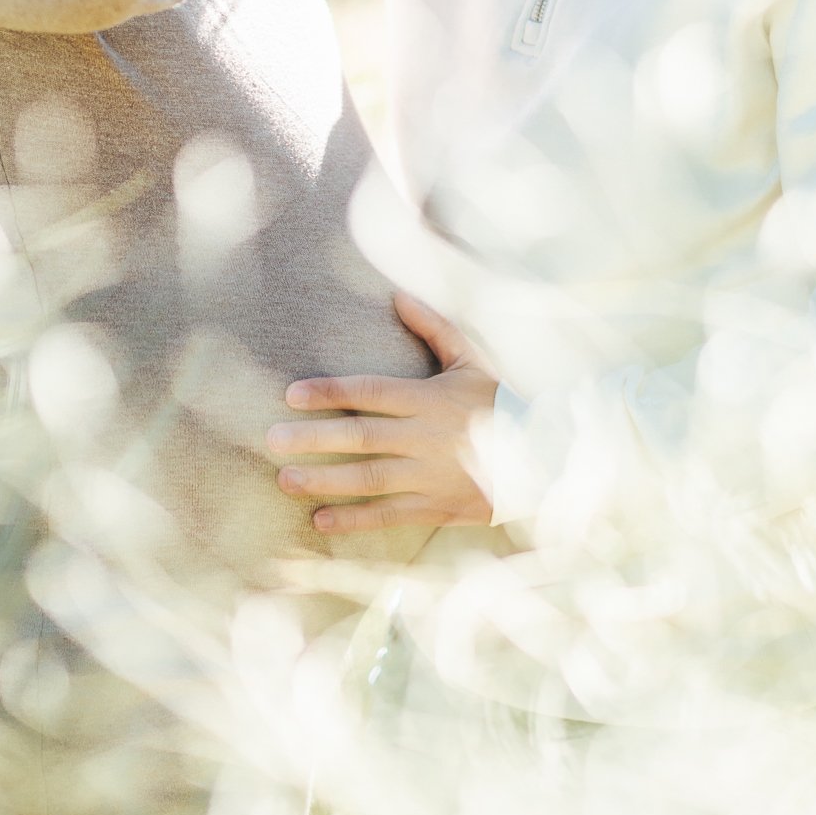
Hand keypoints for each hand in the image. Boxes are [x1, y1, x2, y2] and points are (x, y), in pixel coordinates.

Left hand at [268, 292, 498, 531]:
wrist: (544, 458)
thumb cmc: (500, 403)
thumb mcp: (470, 361)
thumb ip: (433, 328)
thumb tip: (397, 295)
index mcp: (430, 399)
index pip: (371, 392)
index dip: (331, 392)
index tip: (292, 394)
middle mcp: (426, 438)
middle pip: (362, 437)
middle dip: (314, 438)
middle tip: (271, 440)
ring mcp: (431, 476)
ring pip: (370, 479)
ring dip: (325, 480)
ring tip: (285, 480)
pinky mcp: (437, 507)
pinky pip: (390, 515)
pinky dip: (355, 519)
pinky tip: (320, 520)